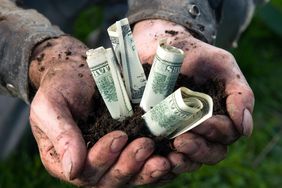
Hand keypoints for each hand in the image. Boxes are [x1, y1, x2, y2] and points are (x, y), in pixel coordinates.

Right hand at [29, 36, 170, 186]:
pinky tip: (172, 158)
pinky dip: (157, 165)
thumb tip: (73, 168)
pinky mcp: (129, 148)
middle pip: (110, 180)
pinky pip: (143, 165)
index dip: (102, 159)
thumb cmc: (61, 86)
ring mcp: (112, 158)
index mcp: (66, 159)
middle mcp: (90, 164)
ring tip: (164, 159)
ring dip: (147, 171)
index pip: (84, 172)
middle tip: (145, 145)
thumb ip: (60, 134)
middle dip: (129, 165)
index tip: (118, 135)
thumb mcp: (50, 105)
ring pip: (130, 177)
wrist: (80, 72)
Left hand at [132, 19, 253, 180]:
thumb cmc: (193, 54)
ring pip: (192, 158)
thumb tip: (245, 129)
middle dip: (199, 148)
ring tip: (171, 150)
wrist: (160, 48)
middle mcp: (205, 127)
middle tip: (180, 140)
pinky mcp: (162, 132)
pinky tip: (159, 157)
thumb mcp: (221, 65)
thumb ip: (239, 93)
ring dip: (184, 159)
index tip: (201, 123)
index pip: (227, 133)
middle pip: (211, 152)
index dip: (216, 131)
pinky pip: (167, 155)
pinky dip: (166, 161)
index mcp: (221, 112)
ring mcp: (183, 131)